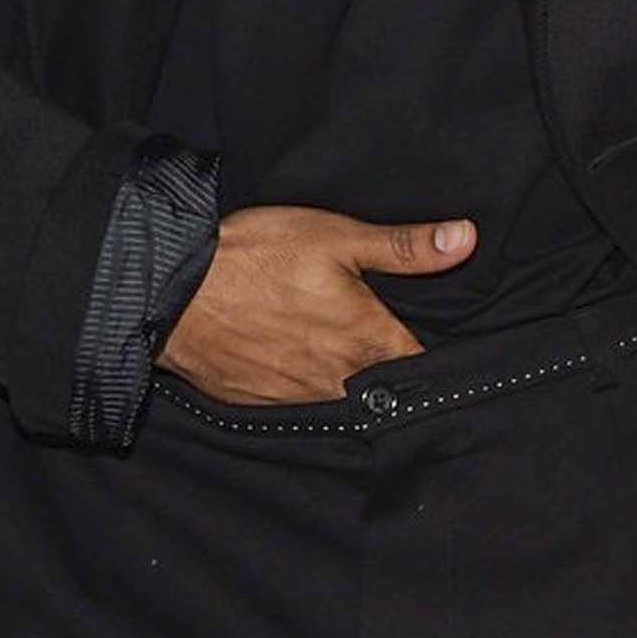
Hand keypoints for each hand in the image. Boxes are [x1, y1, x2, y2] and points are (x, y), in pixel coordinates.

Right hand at [156, 205, 474, 403]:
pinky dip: (303, 384)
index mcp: (366, 341)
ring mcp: (296, 396)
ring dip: (347, 380)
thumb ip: (404, 247)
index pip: (419, 366)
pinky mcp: (258, 401)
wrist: (171, 291)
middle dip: (389, 370)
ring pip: (340, 397)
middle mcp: (337, 380)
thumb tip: (465, 240)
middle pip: (382, 387)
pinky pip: (297, 400)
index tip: (440, 346)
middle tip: (388, 343)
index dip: (433, 359)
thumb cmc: (257, 257)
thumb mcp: (336, 236)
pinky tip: (294, 357)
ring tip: (341, 349)